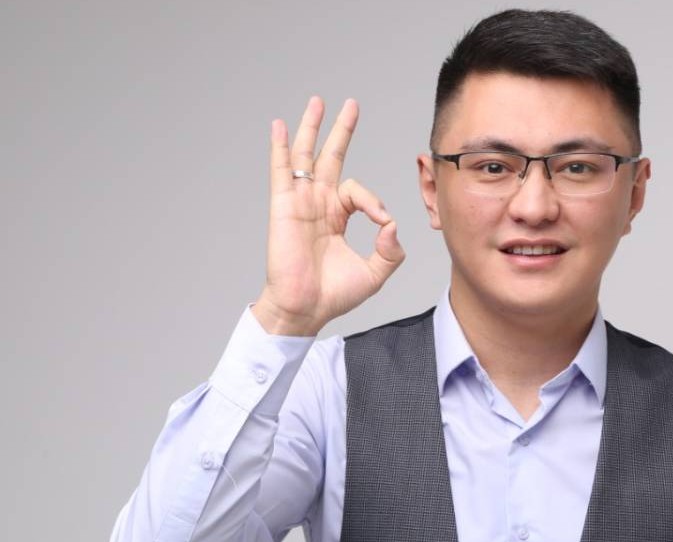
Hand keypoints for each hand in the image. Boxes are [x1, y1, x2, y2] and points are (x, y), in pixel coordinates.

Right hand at [252, 97, 405, 335]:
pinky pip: (282, 171)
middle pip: (330, 158)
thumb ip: (390, 250)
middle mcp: (317, 205)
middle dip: (341, 131)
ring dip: (312, 128)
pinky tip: (280, 126)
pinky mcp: (284, 206)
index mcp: (336, 217)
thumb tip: (392, 223)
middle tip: (350, 105)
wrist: (305, 308)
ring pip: (307, 157)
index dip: (374, 202)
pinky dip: (281, 148)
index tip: (381, 222)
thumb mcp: (375, 272)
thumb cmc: (333, 295)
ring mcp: (300, 203)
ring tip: (317, 102)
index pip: (358, 192)